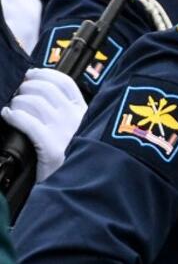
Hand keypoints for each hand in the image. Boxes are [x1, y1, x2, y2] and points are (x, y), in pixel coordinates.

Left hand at [1, 67, 85, 181]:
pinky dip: (13, 116)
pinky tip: (8, 116)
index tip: (31, 75)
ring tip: (13, 109)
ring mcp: (64, 133)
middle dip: (26, 87)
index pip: (65, 82)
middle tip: (18, 95)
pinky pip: (27, 122)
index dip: (44, 74)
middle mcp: (76, 119)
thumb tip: (41, 92)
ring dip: (17, 102)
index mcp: (84, 113)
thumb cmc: (74, 159)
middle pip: (45, 89)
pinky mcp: (51, 148)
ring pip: (33, 103)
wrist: (79, 189)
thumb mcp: (81, 132)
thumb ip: (68, 114)